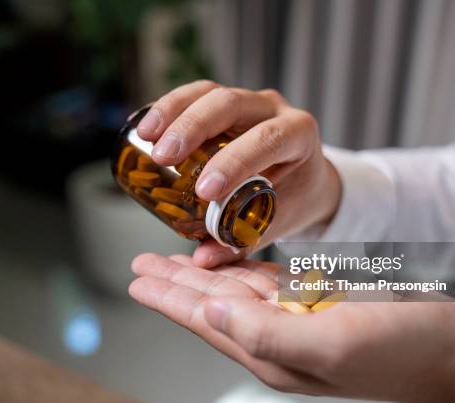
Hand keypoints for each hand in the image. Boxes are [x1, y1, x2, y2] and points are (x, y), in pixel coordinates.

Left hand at [130, 253, 454, 402]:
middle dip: (173, 283)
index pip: (203, 319)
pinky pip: (264, 283)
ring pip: (232, 291)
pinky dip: (239, 269)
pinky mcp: (315, 303)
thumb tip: (210, 313)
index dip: (167, 298)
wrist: (449, 351)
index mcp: (269, 349)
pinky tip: (225, 262)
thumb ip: (263, 333)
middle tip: (142, 265)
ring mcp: (294, 318)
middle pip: (208, 303)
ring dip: (200, 274)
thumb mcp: (328, 345)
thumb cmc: (398, 349)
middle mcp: (274, 335)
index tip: (137, 279)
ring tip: (171, 260)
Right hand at [136, 80, 341, 267]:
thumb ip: (246, 240)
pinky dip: (169, 107)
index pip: (267, 139)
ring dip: (174, 110)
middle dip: (194, 128)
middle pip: (231, 103)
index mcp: (298, 135)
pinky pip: (195, 95)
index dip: (234, 161)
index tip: (205, 190)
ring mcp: (249, 102)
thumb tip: (203, 259)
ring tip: (146, 135)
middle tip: (163, 157)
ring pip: (209, 92)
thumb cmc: (297, 198)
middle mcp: (274, 109)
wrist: (308, 176)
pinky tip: (146, 127)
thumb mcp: (281, 220)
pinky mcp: (226, 103)